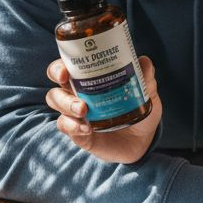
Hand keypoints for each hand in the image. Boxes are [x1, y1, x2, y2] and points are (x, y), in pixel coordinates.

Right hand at [45, 56, 161, 163]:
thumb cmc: (139, 111)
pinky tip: (87, 128)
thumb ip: (145, 79)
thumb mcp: (146, 95)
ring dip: (65, 103)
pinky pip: (65, 126)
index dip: (61, 64)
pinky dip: (73, 126)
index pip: (68, 66)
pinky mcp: (77, 132)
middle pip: (56, 81)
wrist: (142, 141)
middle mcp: (78, 94)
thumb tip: (144, 61)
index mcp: (90, 79)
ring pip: (55, 101)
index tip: (65, 68)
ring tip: (82, 110)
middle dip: (57, 77)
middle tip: (66, 81)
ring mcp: (75, 114)